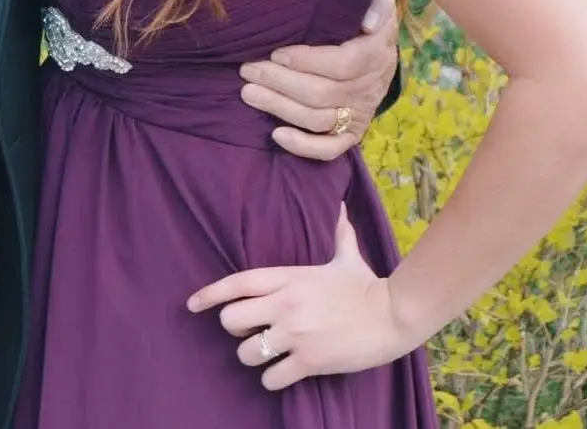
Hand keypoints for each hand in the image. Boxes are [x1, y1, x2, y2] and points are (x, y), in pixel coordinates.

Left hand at [188, 207, 420, 389]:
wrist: (394, 314)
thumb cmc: (368, 286)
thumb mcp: (348, 257)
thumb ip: (339, 233)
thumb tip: (341, 206)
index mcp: (289, 278)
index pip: (237, 283)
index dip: (210, 294)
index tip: (192, 304)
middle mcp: (286, 304)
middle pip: (231, 320)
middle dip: (235, 330)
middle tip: (250, 332)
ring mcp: (296, 334)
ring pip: (246, 353)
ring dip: (252, 357)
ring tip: (267, 356)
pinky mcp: (310, 361)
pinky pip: (271, 378)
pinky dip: (272, 379)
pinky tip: (283, 374)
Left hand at [239, 0, 400, 159]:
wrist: (378, 44)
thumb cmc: (363, 13)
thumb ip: (374, 0)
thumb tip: (369, 21)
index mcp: (375, 53)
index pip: (343, 64)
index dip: (308, 61)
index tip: (276, 53)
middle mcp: (369, 88)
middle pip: (323, 94)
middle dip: (280, 82)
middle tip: (247, 70)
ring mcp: (360, 112)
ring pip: (319, 119)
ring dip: (280, 108)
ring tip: (248, 93)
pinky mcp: (351, 131)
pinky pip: (331, 149)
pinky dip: (303, 146)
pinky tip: (276, 135)